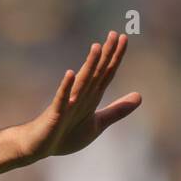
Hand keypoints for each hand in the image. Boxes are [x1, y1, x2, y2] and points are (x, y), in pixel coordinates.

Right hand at [21, 31, 141, 159]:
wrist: (40, 146)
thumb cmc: (66, 134)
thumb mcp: (98, 123)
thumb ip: (117, 110)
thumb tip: (140, 96)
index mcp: (92, 97)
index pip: (106, 74)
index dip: (115, 57)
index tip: (124, 38)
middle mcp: (81, 96)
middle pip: (96, 72)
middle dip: (106, 54)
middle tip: (114, 34)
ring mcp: (68, 104)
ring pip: (81, 82)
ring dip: (89, 65)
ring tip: (97, 47)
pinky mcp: (55, 114)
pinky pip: (61, 99)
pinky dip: (66, 87)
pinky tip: (70, 73)